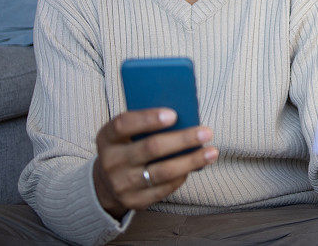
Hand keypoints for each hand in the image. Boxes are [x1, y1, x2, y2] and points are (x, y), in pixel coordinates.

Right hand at [93, 108, 218, 218]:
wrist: (106, 184)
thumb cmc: (126, 148)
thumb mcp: (126, 134)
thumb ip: (146, 125)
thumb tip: (184, 117)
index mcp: (107, 138)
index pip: (123, 124)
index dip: (148, 118)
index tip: (174, 114)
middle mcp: (111, 162)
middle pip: (151, 148)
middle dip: (183, 139)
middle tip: (206, 132)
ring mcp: (121, 184)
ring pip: (163, 172)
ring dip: (191, 161)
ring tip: (212, 152)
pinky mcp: (134, 201)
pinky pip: (165, 188)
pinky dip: (183, 176)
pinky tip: (196, 166)